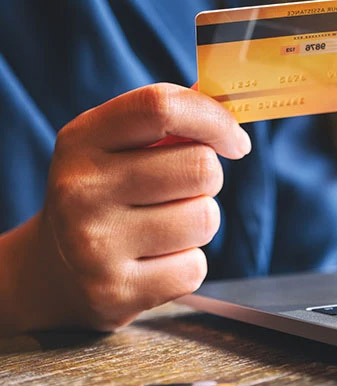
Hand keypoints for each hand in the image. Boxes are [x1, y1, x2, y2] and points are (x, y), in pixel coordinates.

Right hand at [22, 83, 250, 330]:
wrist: (51, 271)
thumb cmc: (105, 194)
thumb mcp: (116, 147)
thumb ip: (170, 120)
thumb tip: (226, 93)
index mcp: (82, 140)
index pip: (161, 107)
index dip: (214, 119)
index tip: (235, 141)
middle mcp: (81, 190)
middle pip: (201, 168)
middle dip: (207, 179)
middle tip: (183, 190)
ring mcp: (94, 245)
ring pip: (205, 218)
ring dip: (199, 221)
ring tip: (163, 226)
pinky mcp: (115, 292)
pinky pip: (194, 267)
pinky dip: (186, 264)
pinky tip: (153, 261)